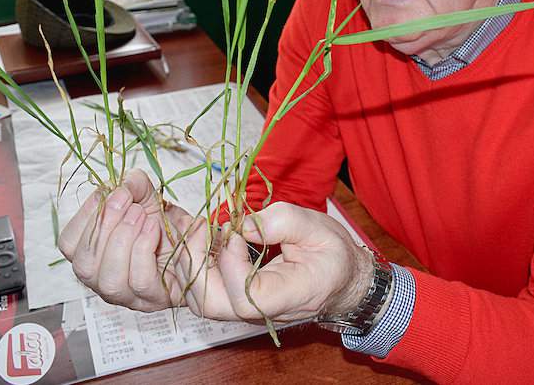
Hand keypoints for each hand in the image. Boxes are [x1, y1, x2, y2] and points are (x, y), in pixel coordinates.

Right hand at [57, 169, 189, 311]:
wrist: (194, 242)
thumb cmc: (163, 224)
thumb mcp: (146, 196)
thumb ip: (132, 184)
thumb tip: (122, 182)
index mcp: (91, 254)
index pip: (68, 244)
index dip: (86, 216)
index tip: (111, 192)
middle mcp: (102, 279)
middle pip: (85, 265)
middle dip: (105, 226)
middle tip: (129, 202)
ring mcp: (126, 295)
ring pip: (109, 280)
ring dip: (124, 240)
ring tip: (142, 215)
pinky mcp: (152, 300)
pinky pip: (140, 281)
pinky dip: (144, 250)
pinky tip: (153, 230)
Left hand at [172, 201, 373, 322]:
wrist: (341, 279)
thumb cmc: (333, 255)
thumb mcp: (318, 228)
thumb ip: (282, 222)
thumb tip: (243, 225)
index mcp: (288, 297)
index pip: (244, 297)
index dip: (230, 263)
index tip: (235, 230)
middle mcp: (261, 311)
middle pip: (212, 305)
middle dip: (196, 264)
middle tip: (200, 227)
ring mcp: (246, 309)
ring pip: (201, 301)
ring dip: (192, 263)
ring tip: (199, 230)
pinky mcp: (236, 299)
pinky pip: (206, 291)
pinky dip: (197, 265)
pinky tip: (205, 239)